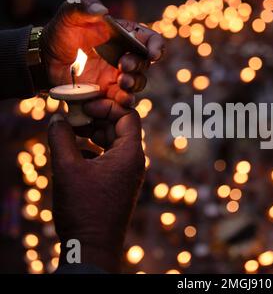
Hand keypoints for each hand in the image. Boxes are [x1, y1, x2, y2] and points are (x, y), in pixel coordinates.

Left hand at [41, 0, 163, 105]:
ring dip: (134, 83)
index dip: (156, 46)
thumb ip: (83, 6)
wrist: (45, 60)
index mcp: (122, 35)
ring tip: (122, 82)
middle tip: (123, 65)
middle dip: (138, 65)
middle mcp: (124, 56)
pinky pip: (124, 100)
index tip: (152, 53)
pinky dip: (126, 101)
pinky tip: (121, 99)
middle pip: (145, 63)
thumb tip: (102, 11)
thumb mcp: (69, 15)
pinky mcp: (109, 93)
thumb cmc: (60, 34)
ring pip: (138, 82)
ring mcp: (118, 76)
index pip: (148, 39)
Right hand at [47, 99, 144, 271]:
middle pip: (119, 127)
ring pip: (112, 142)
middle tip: (71, 116)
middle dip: (95, 119)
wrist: (93, 247)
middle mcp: (134, 161)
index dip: (106, 106)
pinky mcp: (117, 184)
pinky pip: (107, 157)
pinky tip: (73, 153)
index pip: (128, 115)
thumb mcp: (67, 168)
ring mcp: (127, 173)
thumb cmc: (84, 208)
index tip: (83, 106)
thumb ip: (61, 138)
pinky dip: (92, 150)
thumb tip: (57, 118)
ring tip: (68, 132)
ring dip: (92, 134)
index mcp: (131, 153)